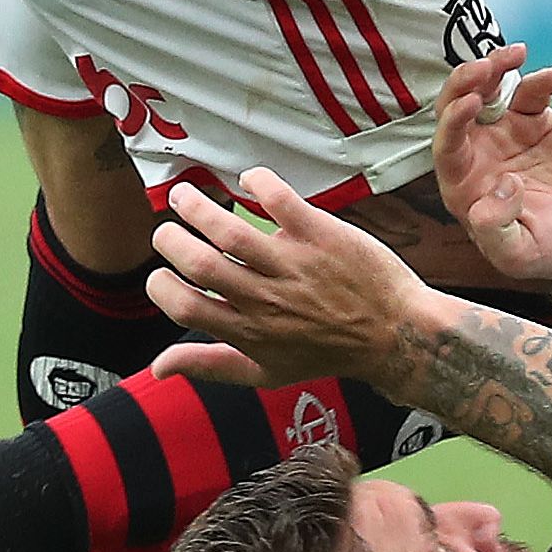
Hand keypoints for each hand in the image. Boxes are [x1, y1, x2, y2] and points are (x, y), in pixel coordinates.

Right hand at [145, 172, 427, 389]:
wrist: (396, 335)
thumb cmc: (327, 353)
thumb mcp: (266, 373)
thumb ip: (209, 365)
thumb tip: (156, 368)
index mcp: (249, 331)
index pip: (186, 306)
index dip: (162, 287)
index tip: (160, 274)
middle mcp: (267, 298)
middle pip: (201, 264)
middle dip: (171, 241)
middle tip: (166, 228)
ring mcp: (294, 265)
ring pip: (232, 232)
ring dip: (199, 208)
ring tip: (184, 194)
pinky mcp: (322, 235)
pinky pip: (282, 202)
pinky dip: (260, 183)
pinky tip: (248, 178)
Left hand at [431, 43, 551, 303]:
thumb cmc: (550, 252)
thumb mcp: (519, 254)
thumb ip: (497, 229)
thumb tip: (499, 186)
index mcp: (463, 186)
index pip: (447, 147)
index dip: (453, 122)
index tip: (470, 103)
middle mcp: (477, 154)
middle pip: (457, 108)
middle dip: (464, 84)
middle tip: (485, 67)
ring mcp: (506, 133)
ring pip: (490, 90)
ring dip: (496, 68)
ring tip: (515, 54)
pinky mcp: (536, 121)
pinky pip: (536, 91)